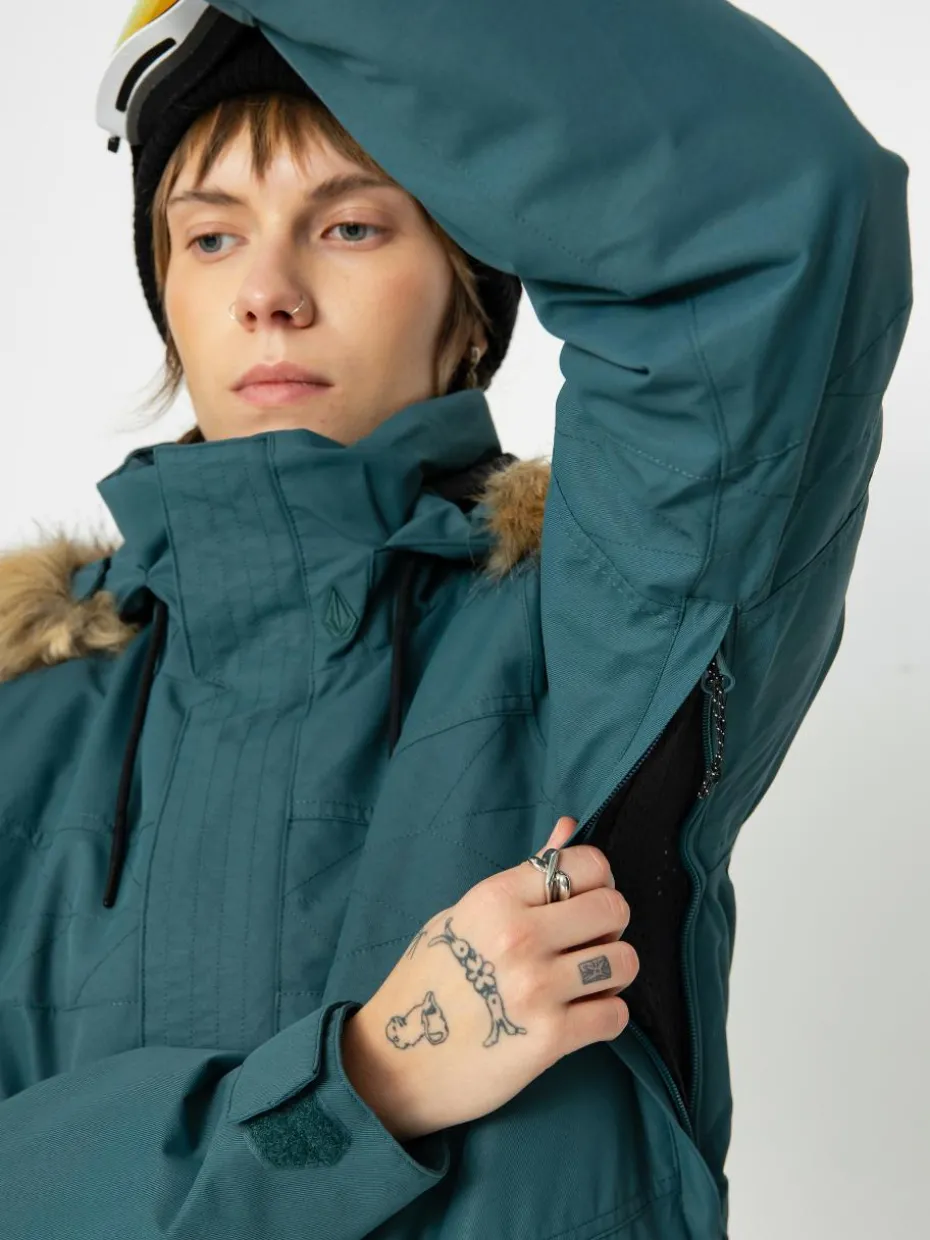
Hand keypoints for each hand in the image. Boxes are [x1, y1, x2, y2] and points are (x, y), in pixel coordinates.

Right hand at [341, 815, 638, 1141]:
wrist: (393, 1064)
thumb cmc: (429, 981)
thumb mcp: (466, 916)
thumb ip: (525, 876)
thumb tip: (568, 826)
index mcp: (496, 897)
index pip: (587, 864)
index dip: (595, 881)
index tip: (580, 900)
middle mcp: (519, 936)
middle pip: (614, 909)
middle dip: (610, 925)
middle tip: (585, 943)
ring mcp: (536, 988)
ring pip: (624, 962)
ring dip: (612, 972)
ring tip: (584, 981)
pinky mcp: (548, 1040)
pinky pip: (615, 1016)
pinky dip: (605, 1016)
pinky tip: (579, 1016)